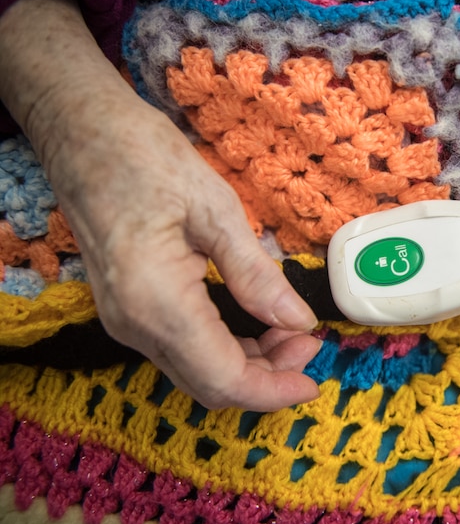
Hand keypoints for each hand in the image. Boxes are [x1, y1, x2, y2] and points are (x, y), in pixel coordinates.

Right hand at [0, 0, 320, 410]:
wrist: (82, 133)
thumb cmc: (146, 158)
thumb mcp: (216, 210)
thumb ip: (257, 275)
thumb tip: (299, 321)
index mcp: (157, 302)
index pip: (222, 378)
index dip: (273, 391)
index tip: (314, 382)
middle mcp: (135, 325)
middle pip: (209, 384)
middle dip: (267, 377)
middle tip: (309, 342)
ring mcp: (126, 319)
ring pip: (196, 370)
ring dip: (248, 363)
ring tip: (291, 330)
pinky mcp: (128, 308)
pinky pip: (182, 348)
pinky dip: (224, 348)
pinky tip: (256, 323)